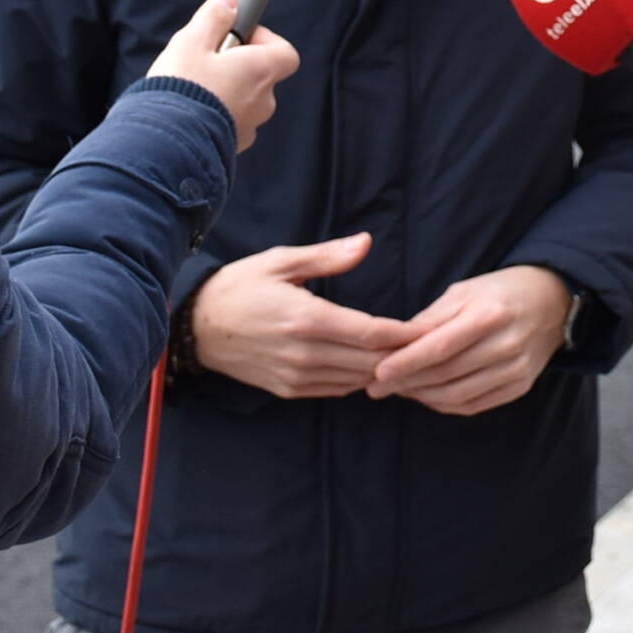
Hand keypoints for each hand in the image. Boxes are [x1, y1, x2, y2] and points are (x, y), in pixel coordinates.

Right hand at [147, 0, 298, 152]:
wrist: (164, 145)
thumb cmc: (180, 92)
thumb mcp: (191, 42)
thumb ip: (214, 17)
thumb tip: (229, 2)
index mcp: (260, 71)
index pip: (285, 52)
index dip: (264, 40)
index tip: (239, 37)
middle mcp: (262, 101)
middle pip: (261, 76)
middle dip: (237, 66)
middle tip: (207, 61)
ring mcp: (249, 127)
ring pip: (245, 102)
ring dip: (226, 92)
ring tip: (194, 88)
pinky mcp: (232, 146)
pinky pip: (230, 124)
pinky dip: (216, 115)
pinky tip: (190, 111)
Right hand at [191, 234, 415, 398]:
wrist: (196, 327)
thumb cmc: (241, 286)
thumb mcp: (282, 261)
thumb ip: (328, 256)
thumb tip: (365, 243)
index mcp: (307, 319)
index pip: (372, 333)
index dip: (406, 334)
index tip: (433, 329)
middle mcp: (305, 353)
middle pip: (371, 362)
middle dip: (404, 355)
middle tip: (435, 345)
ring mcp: (296, 376)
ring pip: (357, 380)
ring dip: (385, 370)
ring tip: (413, 358)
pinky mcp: (289, 390)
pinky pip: (337, 390)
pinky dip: (360, 380)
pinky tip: (376, 367)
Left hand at [367, 266, 570, 416]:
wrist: (553, 302)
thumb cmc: (499, 292)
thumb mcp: (464, 292)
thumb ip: (430, 319)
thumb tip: (392, 345)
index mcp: (490, 314)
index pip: (441, 347)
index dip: (407, 362)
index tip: (377, 373)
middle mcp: (507, 345)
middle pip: (446, 374)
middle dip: (406, 382)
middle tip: (376, 385)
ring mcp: (516, 369)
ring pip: (457, 395)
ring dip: (421, 396)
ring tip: (398, 389)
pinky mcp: (520, 386)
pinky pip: (473, 405)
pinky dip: (444, 404)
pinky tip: (426, 395)